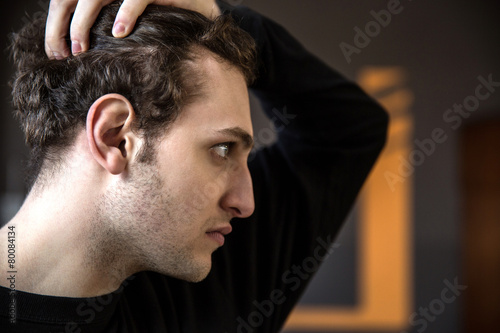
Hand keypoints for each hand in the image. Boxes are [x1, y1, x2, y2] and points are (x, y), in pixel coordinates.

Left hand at [45, 0, 220, 58]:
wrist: (198, 11)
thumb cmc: (161, 21)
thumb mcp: (127, 24)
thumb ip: (103, 29)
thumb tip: (75, 51)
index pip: (64, 0)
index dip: (54, 26)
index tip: (55, 52)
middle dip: (61, 27)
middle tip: (63, 54)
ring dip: (82, 23)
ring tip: (81, 48)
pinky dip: (125, 13)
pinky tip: (119, 33)